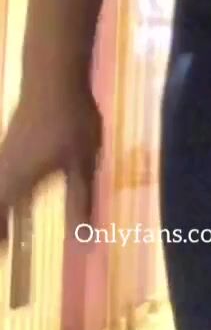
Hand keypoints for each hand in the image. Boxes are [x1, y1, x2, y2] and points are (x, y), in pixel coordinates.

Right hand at [0, 77, 101, 242]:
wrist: (54, 75)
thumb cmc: (72, 123)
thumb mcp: (83, 166)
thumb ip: (80, 202)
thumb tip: (83, 241)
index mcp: (19, 179)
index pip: (1, 213)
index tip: (1, 254)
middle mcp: (5, 166)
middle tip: (3, 242)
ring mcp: (6, 148)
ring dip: (1, 202)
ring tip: (8, 217)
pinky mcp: (13, 134)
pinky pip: (2, 167)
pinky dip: (5, 183)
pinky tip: (16, 183)